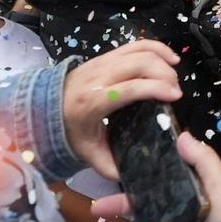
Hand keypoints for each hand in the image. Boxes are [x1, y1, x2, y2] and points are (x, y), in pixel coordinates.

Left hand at [62, 41, 182, 179]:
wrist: (45, 106)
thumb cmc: (70, 129)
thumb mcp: (87, 151)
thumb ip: (108, 165)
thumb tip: (131, 177)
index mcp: (93, 101)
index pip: (130, 88)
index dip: (155, 89)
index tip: (175, 96)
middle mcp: (98, 76)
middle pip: (139, 64)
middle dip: (164, 74)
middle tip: (175, 92)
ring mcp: (103, 61)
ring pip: (140, 50)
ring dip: (162, 60)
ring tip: (174, 77)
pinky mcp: (107, 54)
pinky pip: (137, 44)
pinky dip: (157, 47)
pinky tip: (169, 58)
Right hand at [90, 132, 220, 221]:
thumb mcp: (219, 183)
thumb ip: (203, 160)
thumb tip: (182, 135)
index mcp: (190, 197)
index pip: (160, 188)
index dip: (139, 185)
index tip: (119, 178)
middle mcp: (180, 218)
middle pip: (145, 212)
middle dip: (120, 209)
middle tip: (99, 208)